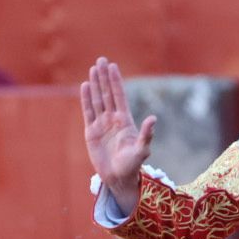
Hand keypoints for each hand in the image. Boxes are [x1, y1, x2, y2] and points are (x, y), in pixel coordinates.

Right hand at [80, 56, 154, 213]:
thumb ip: (146, 134)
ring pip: (97, 100)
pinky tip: (85, 86)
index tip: (113, 66)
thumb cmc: (132, 166)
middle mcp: (113, 119)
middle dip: (104, 77)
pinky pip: (88, 112)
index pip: (119, 96)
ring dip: (95, 84)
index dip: (115, 81)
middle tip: (101, 60)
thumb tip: (153, 118)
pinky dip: (86, 99)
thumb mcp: (141, 150)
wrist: (118, 178)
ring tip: (93, 69)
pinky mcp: (91, 132)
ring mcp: (101, 124)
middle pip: (107, 94)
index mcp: (125, 121)